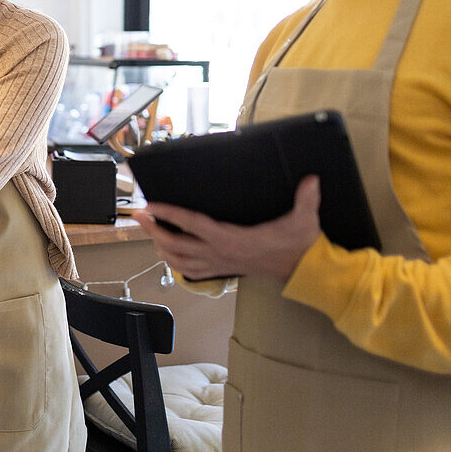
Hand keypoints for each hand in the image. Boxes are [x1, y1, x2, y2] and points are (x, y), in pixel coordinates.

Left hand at [130, 176, 321, 281]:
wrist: (301, 271)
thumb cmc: (297, 245)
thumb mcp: (304, 220)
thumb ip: (307, 198)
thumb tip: (311, 180)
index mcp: (232, 239)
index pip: (192, 225)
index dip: (169, 214)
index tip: (152, 205)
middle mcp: (219, 253)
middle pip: (175, 244)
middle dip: (153, 230)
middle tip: (139, 216)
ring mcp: (218, 263)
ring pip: (178, 260)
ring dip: (159, 245)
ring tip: (147, 230)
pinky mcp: (220, 269)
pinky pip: (189, 269)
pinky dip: (173, 261)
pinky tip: (165, 251)